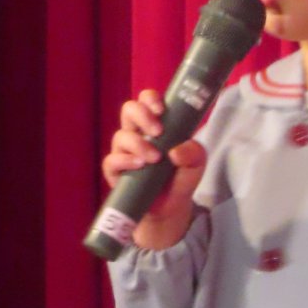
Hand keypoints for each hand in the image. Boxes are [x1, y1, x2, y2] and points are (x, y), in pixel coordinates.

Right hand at [103, 90, 207, 251]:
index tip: (161, 110)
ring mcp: (124, 151)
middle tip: (158, 132)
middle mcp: (137, 133)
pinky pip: (111, 160)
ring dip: (138, 144)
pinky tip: (139, 165)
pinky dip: (125, 161)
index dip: (151, 99)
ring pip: (120, 135)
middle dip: (142, 115)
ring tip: (154, 159)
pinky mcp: (116, 171)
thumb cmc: (180, 179)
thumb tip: (176, 150)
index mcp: (156, 125)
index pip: (147, 100)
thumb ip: (195, 154)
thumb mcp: (196, 166)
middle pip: (129, 109)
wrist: (170, 209)